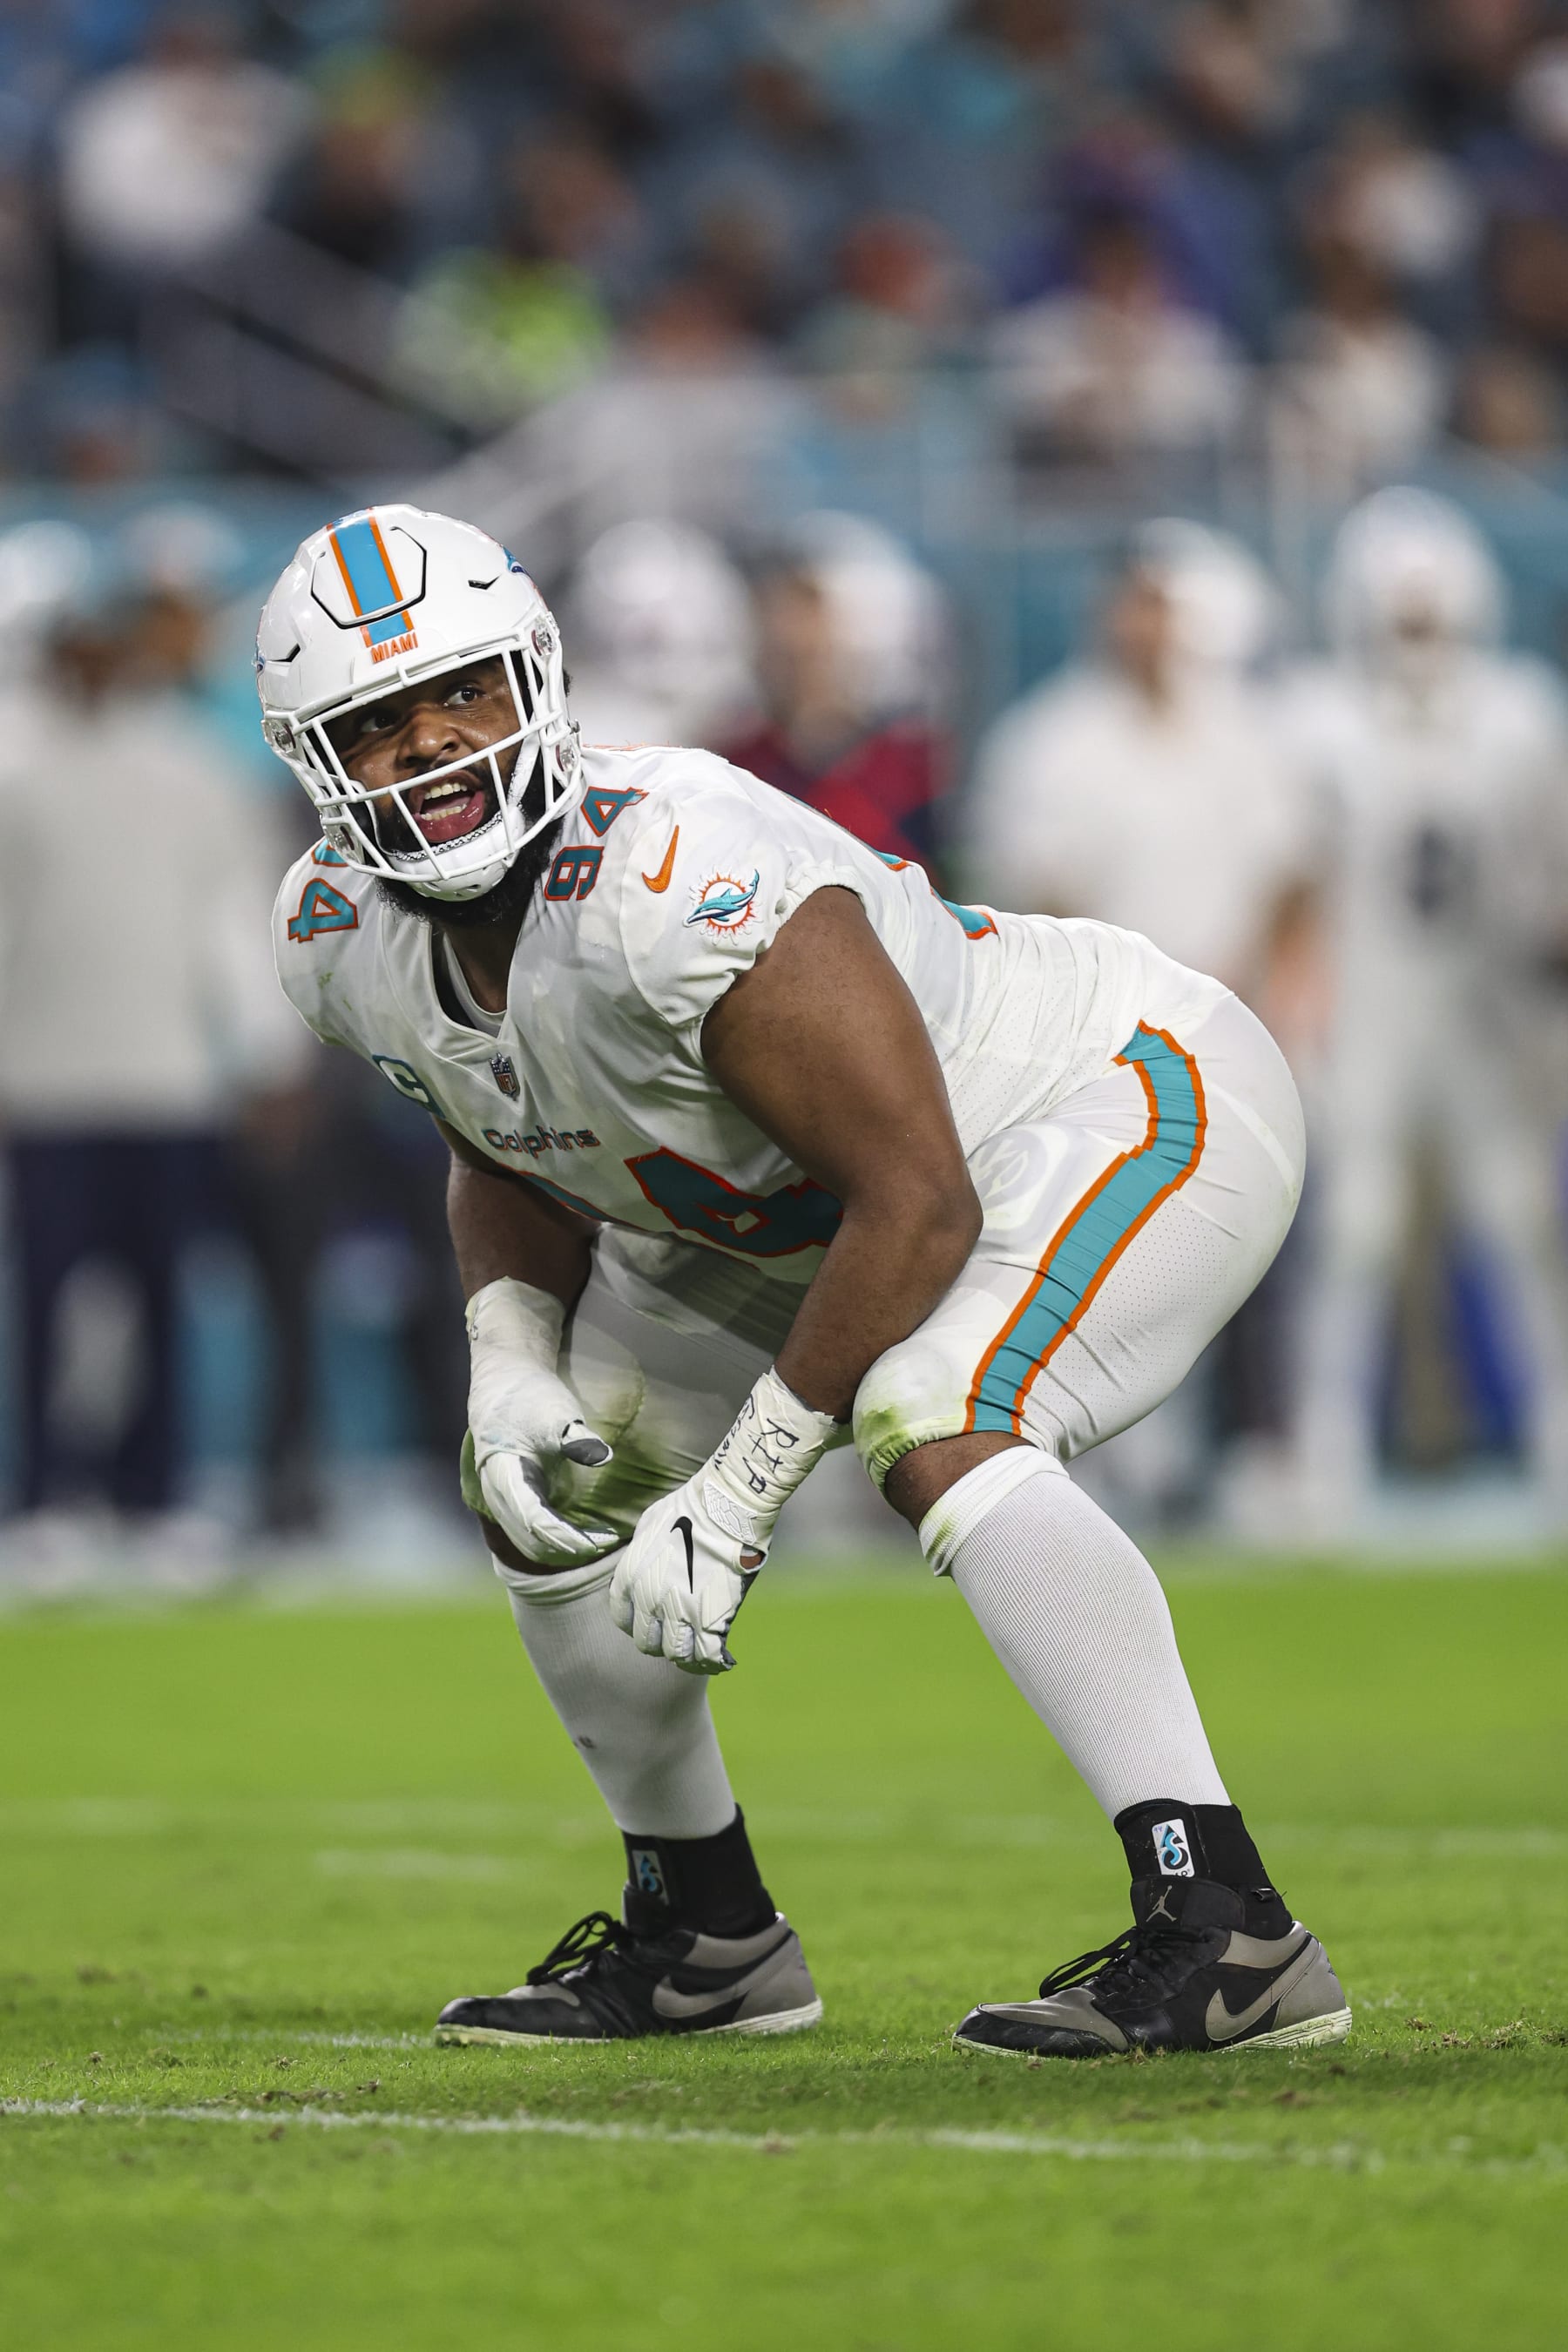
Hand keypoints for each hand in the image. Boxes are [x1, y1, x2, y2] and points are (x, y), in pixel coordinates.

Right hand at [466, 1278, 617, 1567]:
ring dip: (559, 1548)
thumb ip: (574, 1437)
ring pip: (527, 1539)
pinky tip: (583, 1532)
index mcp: (502, 1474)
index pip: (533, 1519)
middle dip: (565, 1548)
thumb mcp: (553, 1412)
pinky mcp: (513, 1494)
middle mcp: (497, 1492)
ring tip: (598, 1541)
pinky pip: (531, 1528)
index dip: (564, 1535)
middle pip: (528, 1539)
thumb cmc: (528, 1394)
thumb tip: (602, 1455)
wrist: (504, 1378)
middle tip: (604, 1544)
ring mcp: (503, 1496)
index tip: (596, 1540)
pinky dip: (554, 1537)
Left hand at [610, 1368, 839, 1673]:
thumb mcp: (648, 1525)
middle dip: (663, 1642)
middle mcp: (649, 1600)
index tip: (654, 1622)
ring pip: (677, 1654)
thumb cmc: (690, 1506)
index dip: (639, 1624)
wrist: (727, 1503)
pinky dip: (714, 1662)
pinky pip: (707, 1656)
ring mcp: (680, 1611)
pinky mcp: (712, 1617)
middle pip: (647, 1643)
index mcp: (629, 1578)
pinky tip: (723, 1659)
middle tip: (681, 1636)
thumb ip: (639, 1553)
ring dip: (688, 1655)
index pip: (623, 1620)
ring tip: (702, 1652)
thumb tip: (640, 1566)